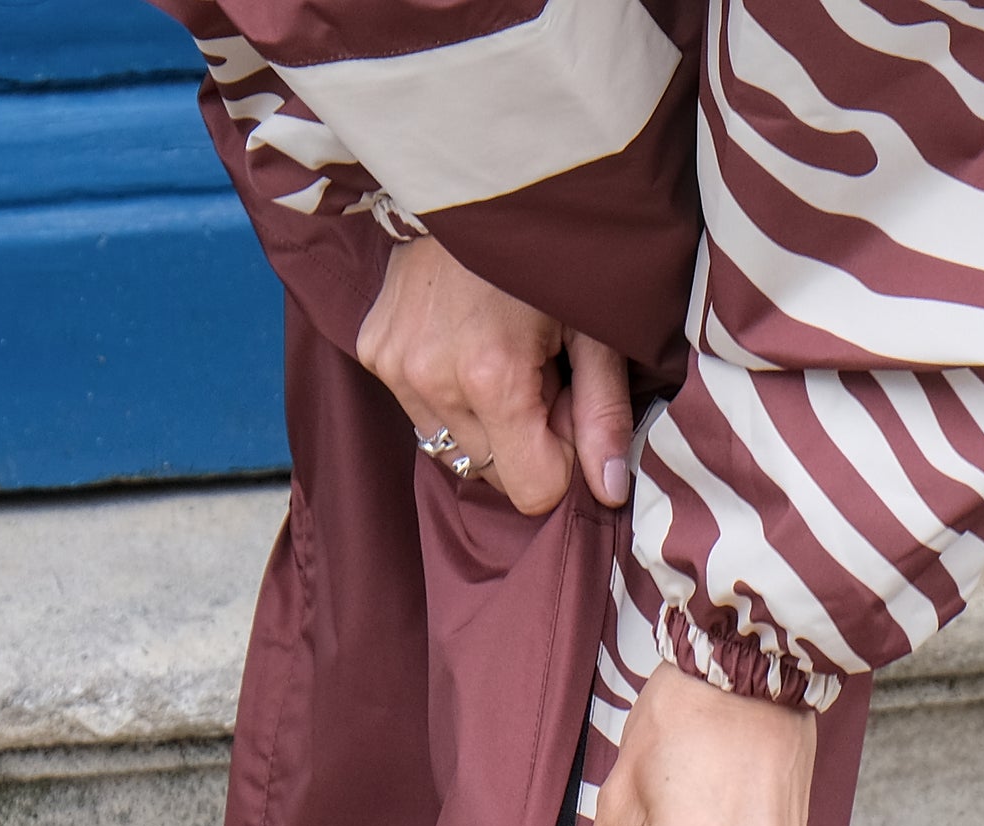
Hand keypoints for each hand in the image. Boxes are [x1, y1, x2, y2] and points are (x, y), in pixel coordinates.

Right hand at [355, 235, 634, 514]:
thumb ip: (603, 412)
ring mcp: (394, 365)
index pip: (532, 490)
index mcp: (493, 377)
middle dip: (525, 437)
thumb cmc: (551, 246)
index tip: (569, 404)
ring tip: (500, 352)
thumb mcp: (595, 325)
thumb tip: (609, 491)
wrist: (473, 176)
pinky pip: (421, 411)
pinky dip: (449, 391)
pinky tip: (463, 339)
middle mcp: (432, 379)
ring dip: (484, 419)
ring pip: (454, 446)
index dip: (563, 459)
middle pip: (493, 472)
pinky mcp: (374, 350)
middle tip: (540, 370)